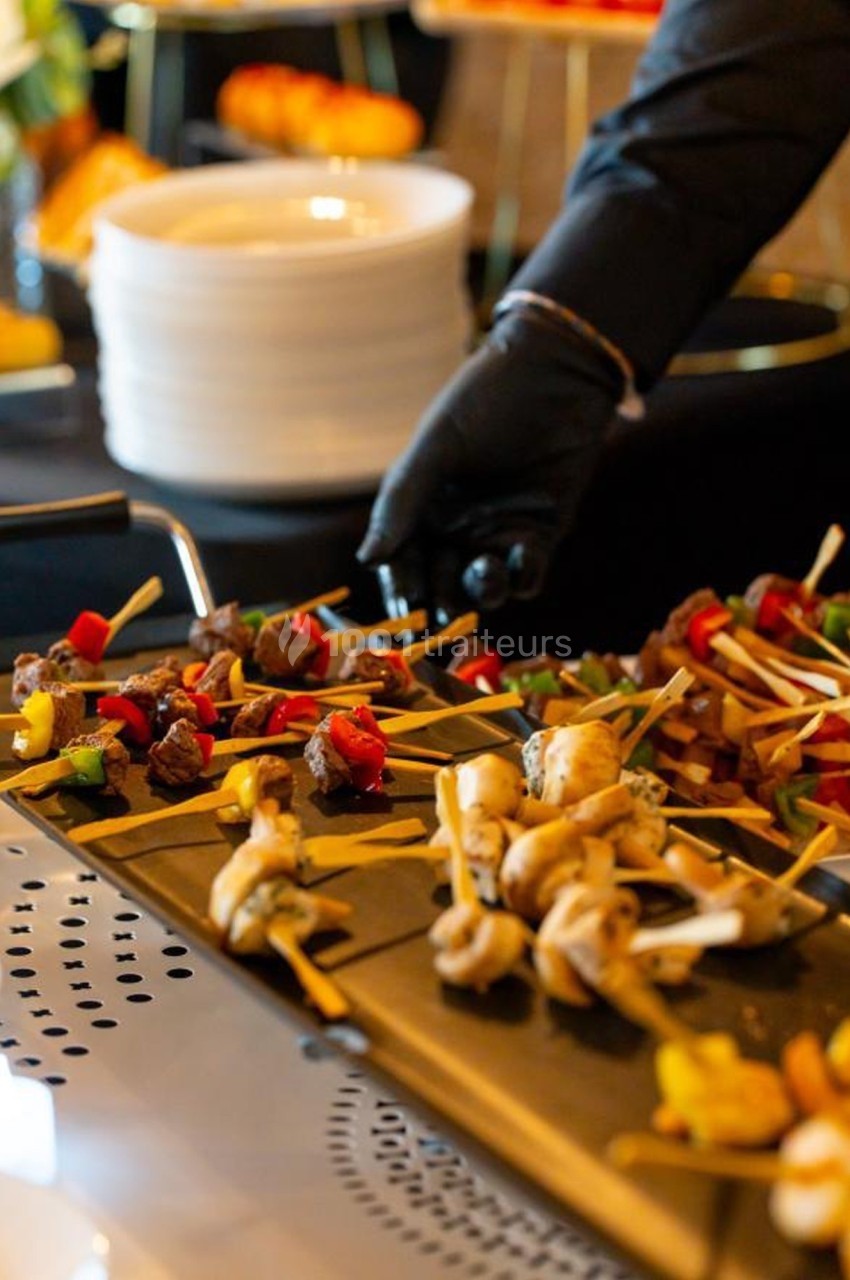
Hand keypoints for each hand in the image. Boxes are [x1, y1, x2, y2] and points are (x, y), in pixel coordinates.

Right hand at [357, 310, 620, 619]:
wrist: (555, 371)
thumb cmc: (485, 398)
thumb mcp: (437, 445)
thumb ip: (402, 501)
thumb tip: (367, 560)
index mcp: (421, 508)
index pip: (402, 560)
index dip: (401, 587)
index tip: (404, 608)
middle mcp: (456, 528)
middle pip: (441, 583)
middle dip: (439, 604)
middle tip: (439, 621)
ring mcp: (498, 533)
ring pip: (483, 585)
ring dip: (481, 591)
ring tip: (483, 575)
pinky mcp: (540, 534)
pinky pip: (527, 572)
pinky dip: (522, 574)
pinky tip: (519, 557)